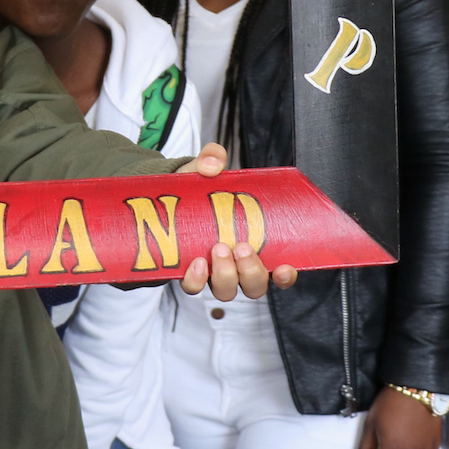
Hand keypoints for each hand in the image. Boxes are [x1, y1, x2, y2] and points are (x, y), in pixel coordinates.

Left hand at [176, 144, 297, 301]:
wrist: (162, 203)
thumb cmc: (198, 192)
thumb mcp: (207, 171)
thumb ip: (212, 157)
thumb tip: (213, 163)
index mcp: (253, 246)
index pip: (278, 271)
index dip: (285, 276)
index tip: (284, 267)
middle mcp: (236, 267)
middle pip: (254, 286)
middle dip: (251, 271)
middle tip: (240, 247)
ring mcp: (212, 273)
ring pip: (227, 290)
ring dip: (226, 274)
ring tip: (218, 248)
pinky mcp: (188, 275)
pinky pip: (194, 288)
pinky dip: (196, 280)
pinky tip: (196, 262)